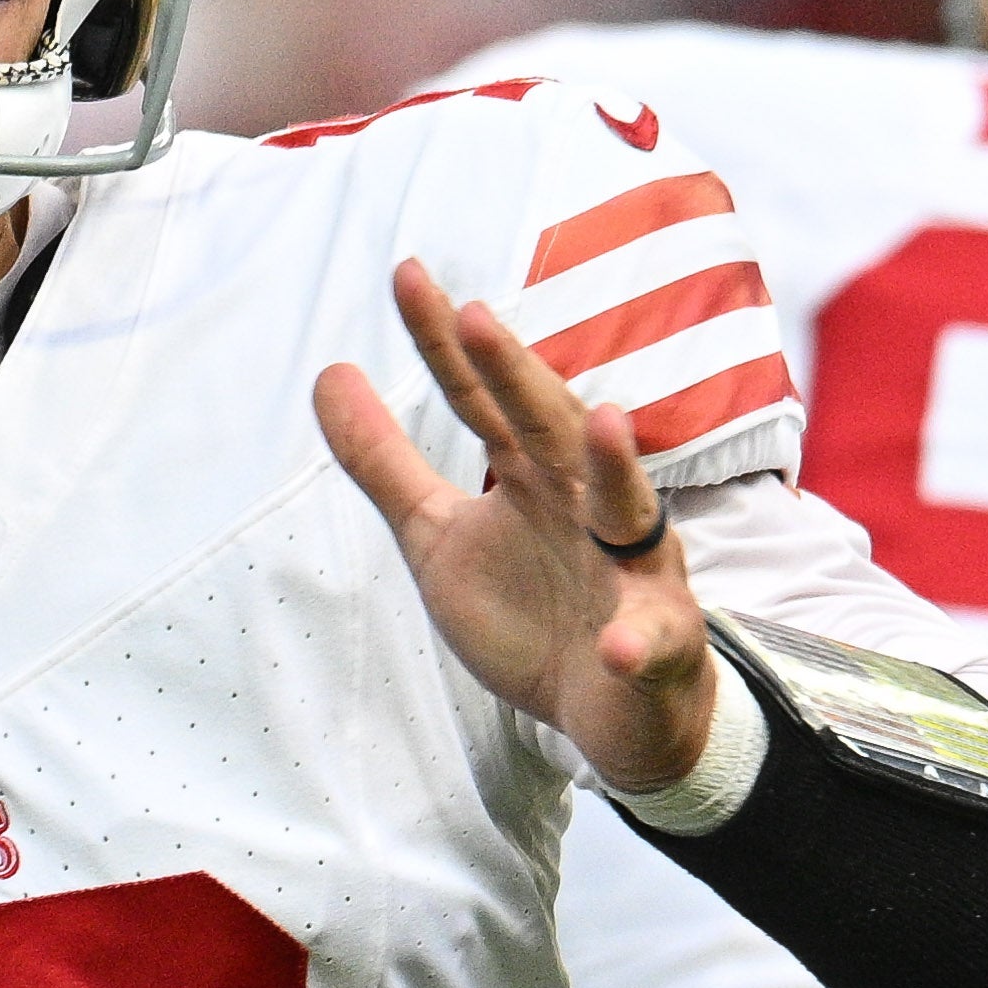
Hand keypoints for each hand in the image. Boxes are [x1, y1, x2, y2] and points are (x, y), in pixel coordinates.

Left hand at [315, 257, 718, 791]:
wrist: (608, 712)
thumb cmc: (531, 611)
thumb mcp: (438, 537)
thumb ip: (386, 462)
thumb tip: (329, 372)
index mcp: (532, 474)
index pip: (483, 398)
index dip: (445, 343)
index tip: (406, 275)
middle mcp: (587, 502)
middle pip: (552, 429)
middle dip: (520, 377)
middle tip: (476, 318)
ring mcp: (629, 567)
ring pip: (629, 508)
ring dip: (614, 467)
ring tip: (601, 420)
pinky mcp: (658, 640)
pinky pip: (650, 637)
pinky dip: (637, 639)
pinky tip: (616, 642)